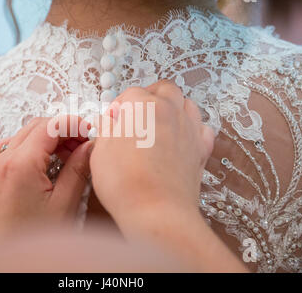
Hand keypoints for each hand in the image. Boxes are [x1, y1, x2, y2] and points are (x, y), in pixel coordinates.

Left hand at [0, 116, 92, 248]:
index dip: (73, 124)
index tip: (88, 131)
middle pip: (37, 126)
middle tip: (82, 144)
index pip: (50, 126)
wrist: (7, 268)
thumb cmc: (32, 240)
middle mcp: (3, 160)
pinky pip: (11, 147)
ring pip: (24, 135)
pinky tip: (43, 160)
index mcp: (21, 164)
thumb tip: (89, 146)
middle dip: (62, 129)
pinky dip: (30, 146)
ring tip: (68, 155)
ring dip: (48, 138)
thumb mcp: (63, 205)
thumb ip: (78, 170)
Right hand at [89, 80, 213, 236]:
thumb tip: (110, 123)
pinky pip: (201, 129)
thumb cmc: (127, 183)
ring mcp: (189, 130)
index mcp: (144, 106)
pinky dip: (192, 129)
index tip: (112, 120)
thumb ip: (106, 129)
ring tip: (157, 124)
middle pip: (163, 89)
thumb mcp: (100, 150)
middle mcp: (171, 112)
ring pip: (186, 104)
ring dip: (172, 107)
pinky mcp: (200, 150)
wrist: (157, 212)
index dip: (118, 107)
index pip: (130, 93)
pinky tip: (180, 139)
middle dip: (149, 96)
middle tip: (135, 114)